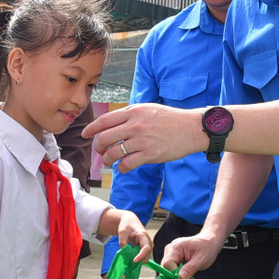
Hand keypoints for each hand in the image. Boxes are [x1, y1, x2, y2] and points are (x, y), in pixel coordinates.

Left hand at [82, 103, 205, 171]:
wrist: (192, 128)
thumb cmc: (170, 119)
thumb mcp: (148, 109)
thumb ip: (130, 114)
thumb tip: (111, 123)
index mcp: (133, 111)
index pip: (104, 121)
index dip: (91, 129)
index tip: (85, 134)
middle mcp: (135, 125)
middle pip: (104, 138)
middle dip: (98, 147)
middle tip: (101, 151)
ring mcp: (142, 140)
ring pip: (113, 153)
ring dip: (108, 160)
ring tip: (110, 162)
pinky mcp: (150, 154)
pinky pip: (127, 164)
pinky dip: (122, 168)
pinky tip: (124, 168)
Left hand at [114, 211, 152, 263]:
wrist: (130, 222)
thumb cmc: (127, 225)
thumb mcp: (122, 231)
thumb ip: (122, 240)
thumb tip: (124, 250)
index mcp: (143, 236)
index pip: (146, 248)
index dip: (141, 255)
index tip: (135, 261)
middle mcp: (148, 241)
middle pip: (147, 254)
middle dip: (140, 260)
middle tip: (130, 263)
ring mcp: (147, 246)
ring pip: (146, 257)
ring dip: (139, 261)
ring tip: (129, 261)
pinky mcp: (144, 249)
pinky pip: (143, 257)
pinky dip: (138, 260)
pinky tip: (131, 260)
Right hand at [161, 232, 222, 278]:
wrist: (209, 242)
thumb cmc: (207, 248)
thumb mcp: (201, 259)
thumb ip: (190, 268)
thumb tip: (180, 277)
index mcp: (175, 247)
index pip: (167, 264)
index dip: (173, 273)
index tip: (183, 278)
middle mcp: (170, 249)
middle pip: (165, 266)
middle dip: (173, 274)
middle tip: (186, 277)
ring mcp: (170, 253)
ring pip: (166, 268)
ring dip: (175, 273)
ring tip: (186, 273)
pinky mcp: (173, 257)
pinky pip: (170, 267)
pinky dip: (176, 272)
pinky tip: (184, 272)